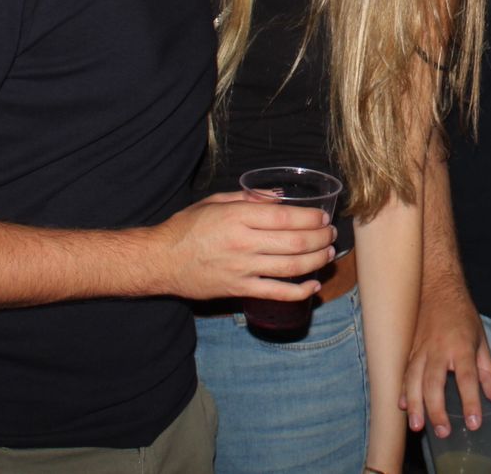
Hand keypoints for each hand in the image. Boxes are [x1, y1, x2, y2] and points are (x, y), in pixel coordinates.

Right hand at [152, 191, 335, 300]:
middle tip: (331, 235)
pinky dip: (299, 291)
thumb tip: (281, 197)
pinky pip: (276, 292)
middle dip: (320, 238)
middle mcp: (243, 243)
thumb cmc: (186, 227)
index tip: (323, 217)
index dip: (311, 218)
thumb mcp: (216, 201)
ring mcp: (242, 268)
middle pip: (294, 242)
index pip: (286, 217)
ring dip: (316, 261)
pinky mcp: (238, 289)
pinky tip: (313, 286)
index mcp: (238, 217)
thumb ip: (249, 197)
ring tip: (328, 254)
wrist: (159, 260)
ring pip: (291, 267)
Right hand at [401, 274, 490, 435]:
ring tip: (417, 426)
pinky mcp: (409, 349)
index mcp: (462, 346)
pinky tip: (401, 406)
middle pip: (435, 383)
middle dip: (437, 409)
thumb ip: (487, 371)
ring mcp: (420, 349)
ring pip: (414, 380)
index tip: (474, 423)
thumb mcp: (481, 340)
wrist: (436, 287)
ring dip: (415, 404)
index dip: (471, 401)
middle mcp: (439, 349)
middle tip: (442, 432)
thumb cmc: (462, 314)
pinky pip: (404, 373)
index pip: (467, 378)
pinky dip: (402, 390)